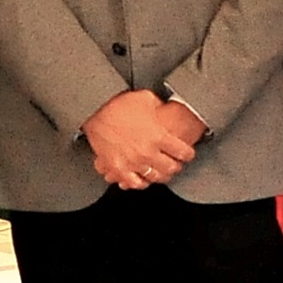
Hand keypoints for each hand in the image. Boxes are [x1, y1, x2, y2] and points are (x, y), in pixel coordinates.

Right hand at [83, 90, 198, 189]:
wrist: (95, 111)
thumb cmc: (118, 104)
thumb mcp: (146, 99)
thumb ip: (161, 107)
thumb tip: (168, 108)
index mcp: (159, 136)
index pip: (184, 153)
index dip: (188, 154)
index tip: (187, 154)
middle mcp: (147, 152)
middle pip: (171, 168)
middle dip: (176, 166)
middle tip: (175, 164)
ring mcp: (132, 162)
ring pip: (155, 178)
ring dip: (160, 175)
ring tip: (161, 171)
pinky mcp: (118, 168)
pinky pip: (134, 183)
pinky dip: (141, 182)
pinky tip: (143, 178)